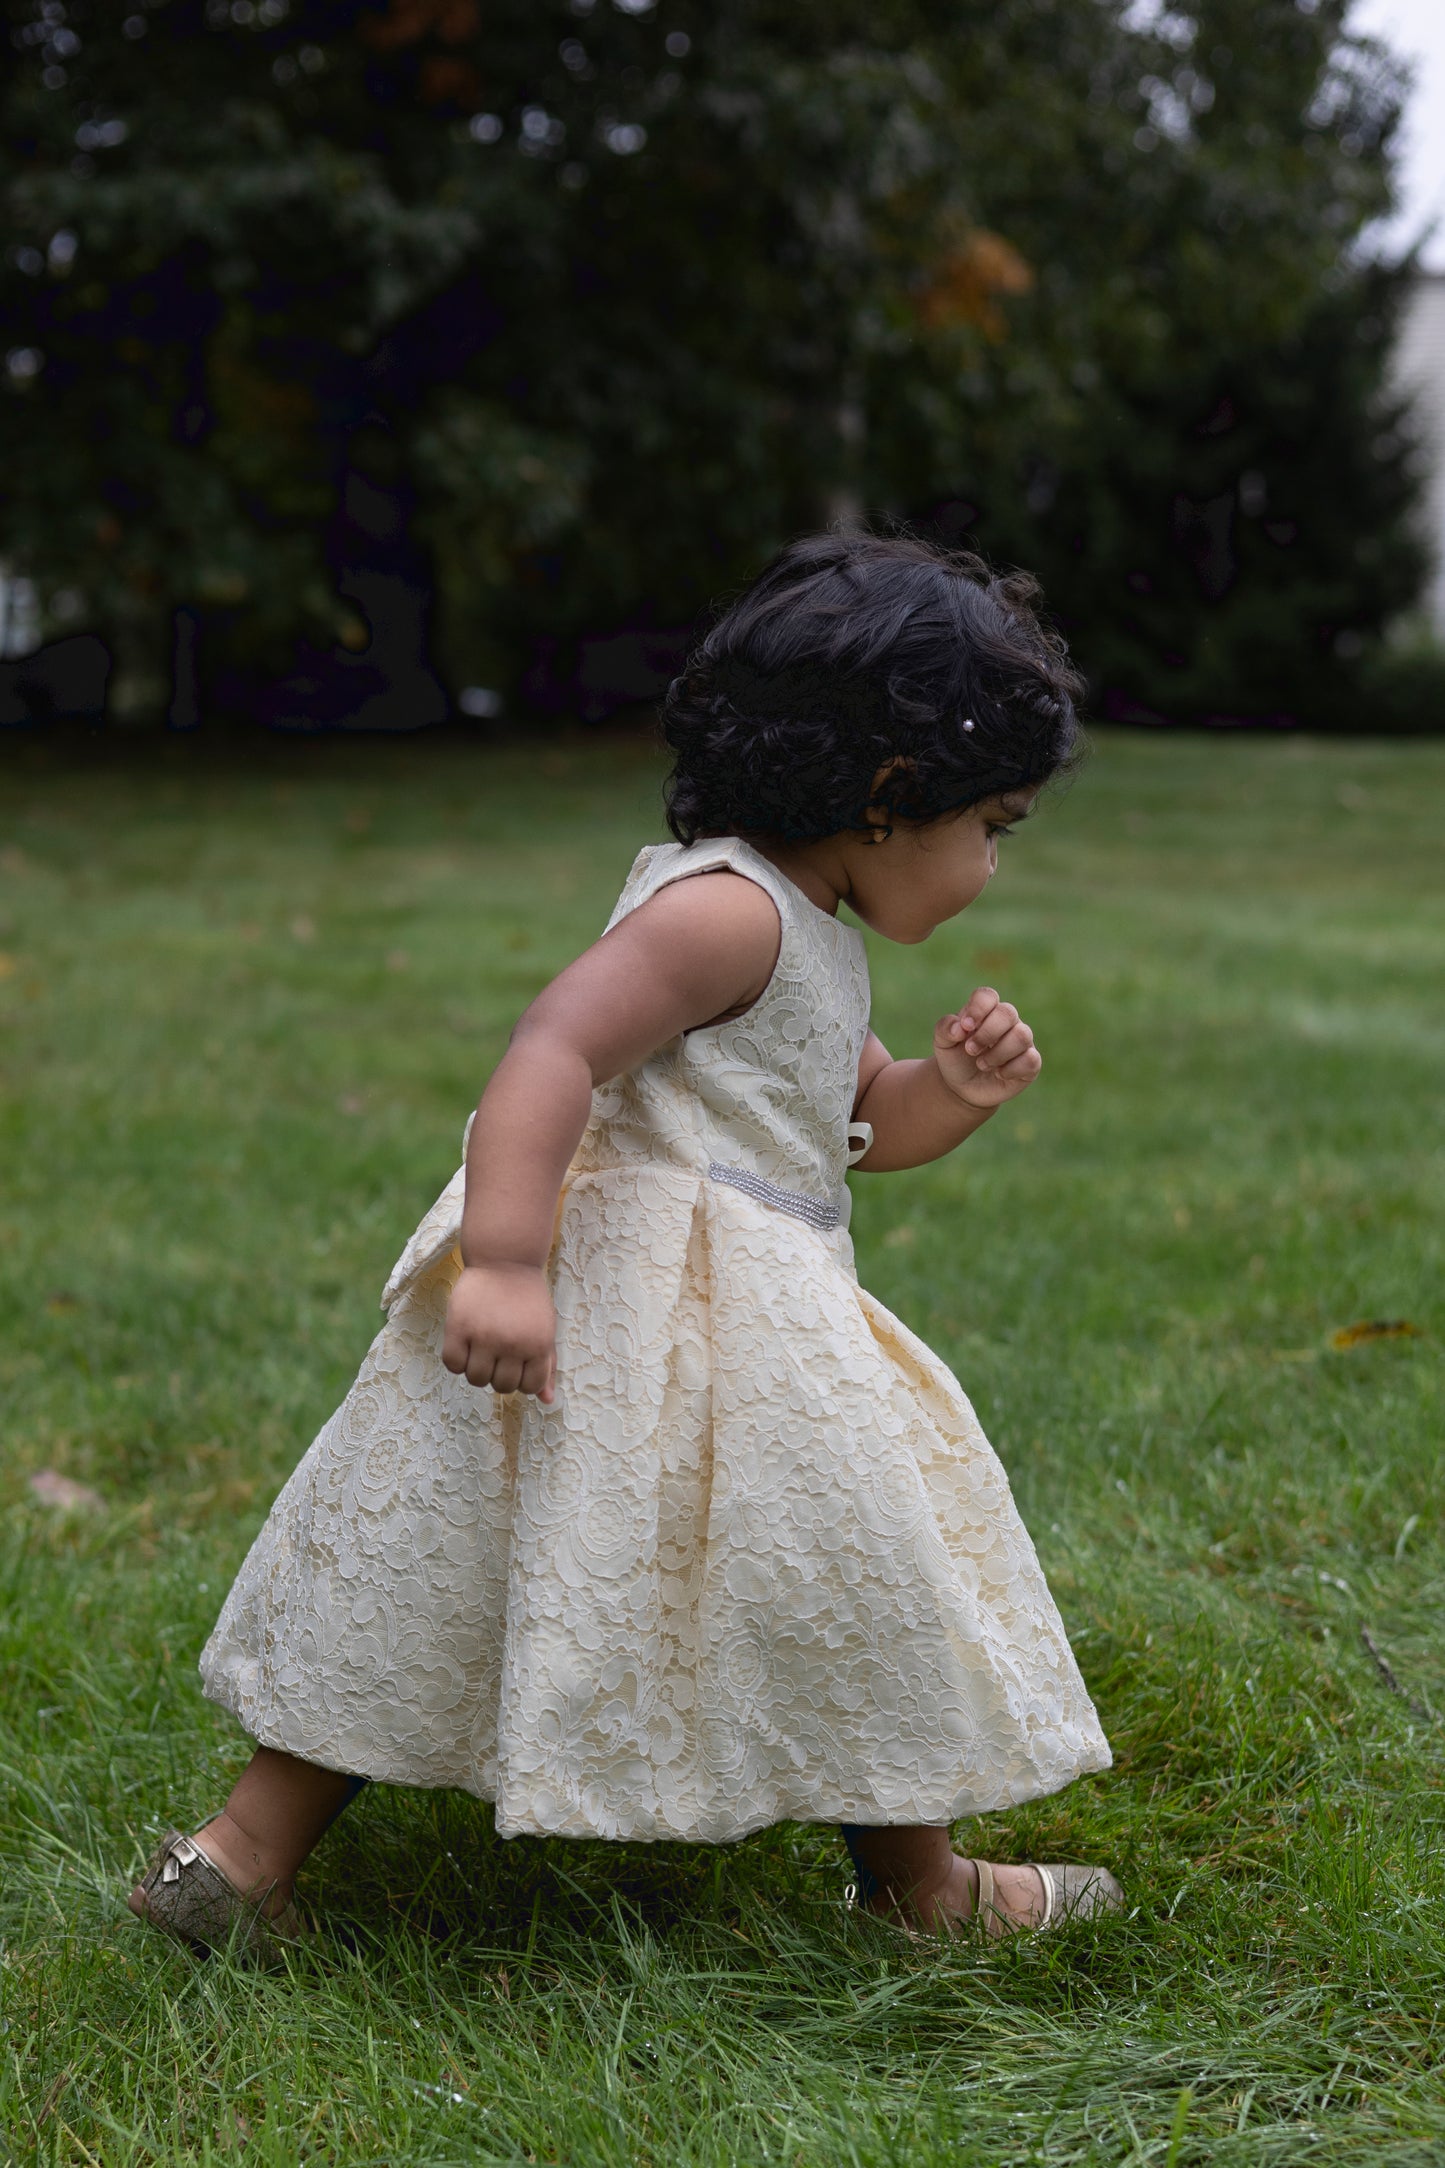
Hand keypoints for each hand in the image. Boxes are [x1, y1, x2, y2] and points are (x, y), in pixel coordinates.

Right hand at [442, 1262, 557, 1401]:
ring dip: (477, 1370)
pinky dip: (456, 1361)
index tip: (517, 1363)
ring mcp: (484, 1336)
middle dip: (499, 1375)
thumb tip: (547, 1402)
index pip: (530, 1388)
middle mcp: (512, 1344)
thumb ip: (547, 1366)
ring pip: (476, 1379)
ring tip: (481, 1349)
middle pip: (502, 1387)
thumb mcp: (545, 1331)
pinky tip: (464, 1345)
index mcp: (538, 1346)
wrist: (505, 1260)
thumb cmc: (528, 1299)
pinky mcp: (458, 1327)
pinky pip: (452, 1364)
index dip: (522, 1379)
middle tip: (498, 1353)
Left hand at [933, 986, 1040, 1109]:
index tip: (965, 1027)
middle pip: (1008, 1013)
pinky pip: (1031, 1059)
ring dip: (997, 1053)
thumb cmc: (955, 1058)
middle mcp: (1007, 1022)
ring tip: (981, 1065)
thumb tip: (959, 1028)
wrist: (962, 1088)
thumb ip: (945, 1029)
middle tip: (970, 1050)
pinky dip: (1011, 1069)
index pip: (988, 996)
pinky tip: (998, 1074)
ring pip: (1022, 1035)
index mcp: (985, 1011)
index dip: (977, 1009)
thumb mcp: (943, 1043)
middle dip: (987, 1033)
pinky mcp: (1030, 1063)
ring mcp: (1021, 1042)